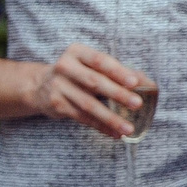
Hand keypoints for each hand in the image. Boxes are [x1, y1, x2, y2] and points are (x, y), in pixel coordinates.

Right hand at [26, 43, 151, 136]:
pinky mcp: (56, 105)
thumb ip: (117, 72)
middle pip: (94, 82)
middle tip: (137, 104)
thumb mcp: (91, 66)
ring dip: (110, 118)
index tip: (135, 82)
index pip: (100, 61)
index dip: (118, 72)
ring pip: (88, 104)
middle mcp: (64, 67)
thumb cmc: (76, 74)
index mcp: (76, 52)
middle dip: (118, 94)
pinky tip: (114, 133)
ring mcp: (58, 87)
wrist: (39, 86)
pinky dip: (100, 126)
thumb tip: (147, 83)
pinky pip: (82, 118)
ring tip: (128, 128)